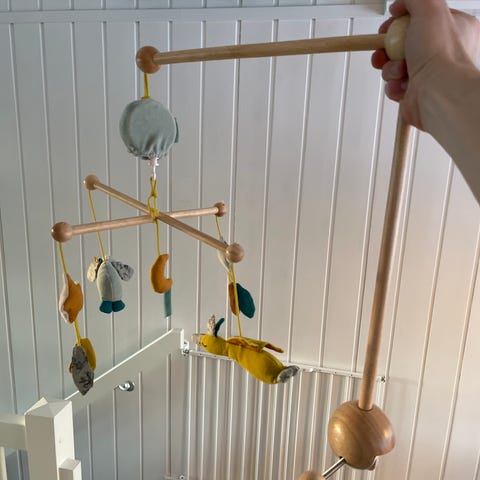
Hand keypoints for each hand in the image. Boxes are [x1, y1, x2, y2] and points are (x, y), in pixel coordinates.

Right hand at [372, 0, 479, 128]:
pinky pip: (395, 85)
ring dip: (390, 68)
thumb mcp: (429, 9)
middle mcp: (443, 53)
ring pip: (396, 66)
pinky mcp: (415, 92)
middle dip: (389, 48)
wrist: (437, 94)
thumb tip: (401, 4)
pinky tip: (402, 84)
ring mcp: (429, 74)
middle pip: (405, 44)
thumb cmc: (441, 57)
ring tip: (399, 69)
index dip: (401, 21)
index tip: (390, 23)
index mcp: (454, 29)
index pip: (422, 19)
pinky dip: (393, 85)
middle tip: (385, 48)